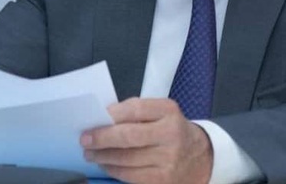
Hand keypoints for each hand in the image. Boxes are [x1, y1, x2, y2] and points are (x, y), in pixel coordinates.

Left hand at [80, 98, 212, 183]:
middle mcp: (171, 134)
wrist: (200, 157)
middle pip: (128, 136)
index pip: (135, 109)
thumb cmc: (170, 130)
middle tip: (85, 140)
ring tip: (91, 154)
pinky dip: (114, 170)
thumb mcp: (159, 113)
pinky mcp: (163, 179)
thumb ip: (134, 112)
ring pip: (126, 159)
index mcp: (168, 111)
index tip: (93, 119)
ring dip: (103, 157)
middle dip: (102, 138)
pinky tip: (106, 165)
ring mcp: (168, 159)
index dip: (111, 115)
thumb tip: (102, 118)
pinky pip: (131, 176)